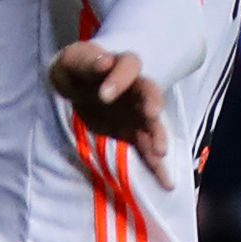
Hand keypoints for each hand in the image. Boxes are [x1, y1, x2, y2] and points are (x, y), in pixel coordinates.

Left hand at [48, 43, 169, 173]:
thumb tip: (103, 63)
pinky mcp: (134, 134)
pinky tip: (166, 181)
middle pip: (150, 93)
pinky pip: (148, 148)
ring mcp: (138, 113)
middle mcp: (136, 88)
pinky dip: (157, 165)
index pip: (128, 66)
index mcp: (121, 66)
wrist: (76, 85)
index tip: (104, 95)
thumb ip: (87, 61)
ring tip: (160, 152)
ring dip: (157, 136)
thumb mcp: (74, 60)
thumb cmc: (77, 68)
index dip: (119, 79)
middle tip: (151, 115)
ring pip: (152, 123)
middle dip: (152, 104)